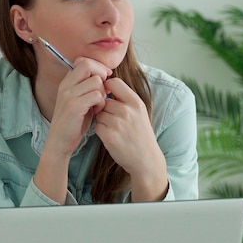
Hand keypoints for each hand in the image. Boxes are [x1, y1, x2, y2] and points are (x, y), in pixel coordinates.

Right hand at [45, 57, 111, 156]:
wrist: (60, 142)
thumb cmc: (74, 123)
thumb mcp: (80, 101)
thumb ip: (89, 88)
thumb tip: (107, 76)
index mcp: (67, 82)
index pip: (83, 61)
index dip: (97, 66)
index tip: (105, 77)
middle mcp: (66, 85)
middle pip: (88, 65)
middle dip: (101, 74)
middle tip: (105, 89)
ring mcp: (69, 95)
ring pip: (96, 81)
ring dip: (103, 92)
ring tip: (99, 104)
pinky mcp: (74, 106)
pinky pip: (96, 95)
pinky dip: (101, 103)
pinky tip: (97, 111)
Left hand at [94, 78, 167, 192]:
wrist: (146, 159)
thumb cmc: (141, 134)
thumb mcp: (139, 112)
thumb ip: (125, 98)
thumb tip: (105, 84)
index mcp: (136, 102)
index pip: (114, 82)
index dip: (107, 87)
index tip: (108, 96)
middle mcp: (127, 110)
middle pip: (104, 100)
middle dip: (105, 109)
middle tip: (116, 120)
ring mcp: (117, 123)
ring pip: (99, 113)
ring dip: (103, 120)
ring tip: (115, 129)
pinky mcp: (109, 136)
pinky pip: (97, 126)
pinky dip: (101, 131)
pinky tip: (112, 137)